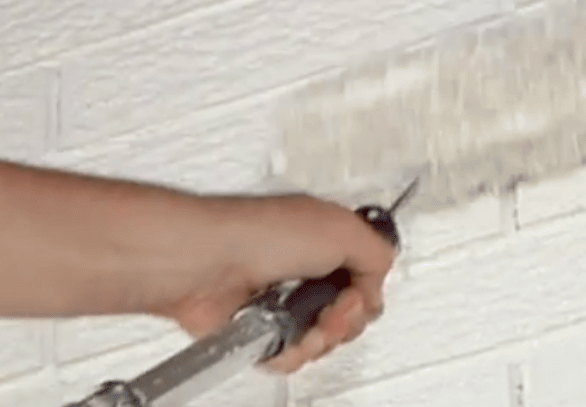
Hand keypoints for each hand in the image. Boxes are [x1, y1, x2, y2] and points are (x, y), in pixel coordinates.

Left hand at [145, 194, 398, 375]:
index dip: (367, 291)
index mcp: (326, 238)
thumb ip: (378, 253)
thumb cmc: (258, 234)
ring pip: (322, 340)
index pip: (367, 277)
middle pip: (349, 315)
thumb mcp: (343, 229)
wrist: (206, 264)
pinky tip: (278, 334)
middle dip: (345, 319)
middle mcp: (305, 269)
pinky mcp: (261, 329)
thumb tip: (376, 284)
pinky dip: (289, 352)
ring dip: (317, 338)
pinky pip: (291, 355)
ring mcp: (282, 301)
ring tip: (299, 321)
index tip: (358, 289)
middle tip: (329, 309)